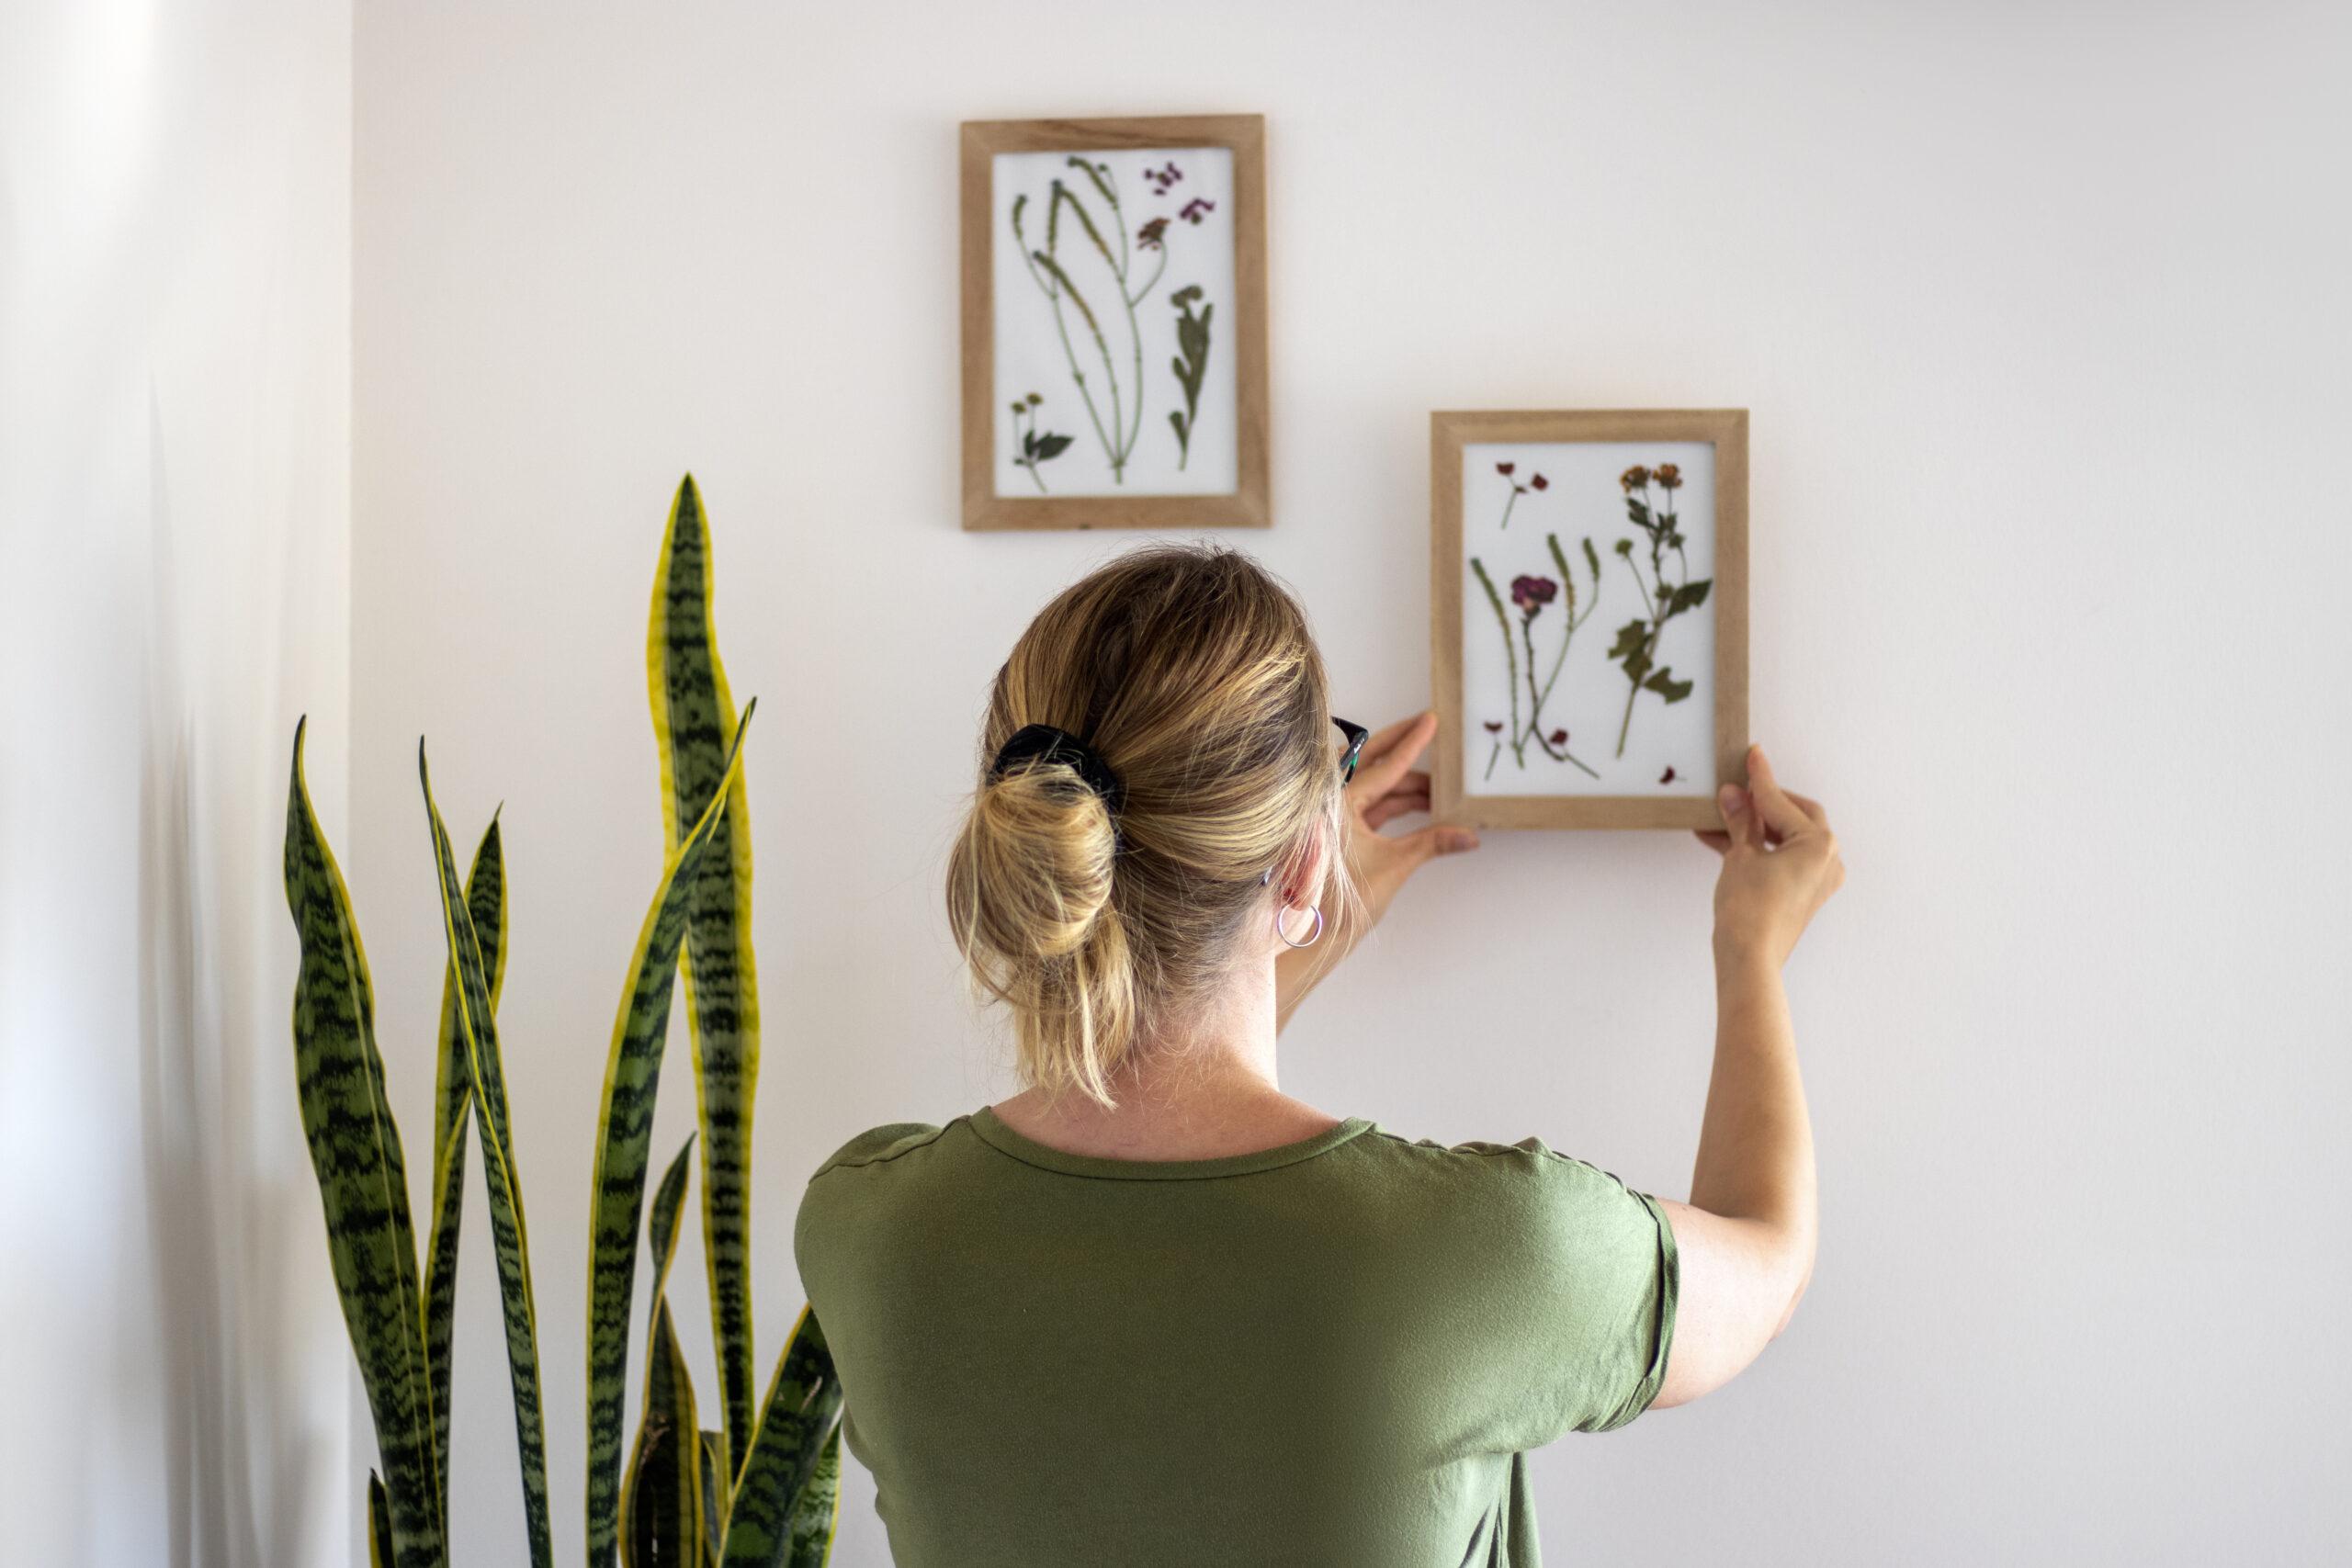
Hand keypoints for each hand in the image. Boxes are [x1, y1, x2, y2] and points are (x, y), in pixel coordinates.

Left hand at [1338, 712, 1478, 932]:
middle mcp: (1331, 802)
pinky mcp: (1340, 830)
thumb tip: (1471, 836)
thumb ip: (1432, 843)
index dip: (1411, 743)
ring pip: (1375, 786)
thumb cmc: (1342, 904)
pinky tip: (1425, 803)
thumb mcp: (1393, 867)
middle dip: (1402, 745)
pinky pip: (1372, 805)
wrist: (1315, 936)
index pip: (1382, 766)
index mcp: (1336, 803)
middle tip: (1428, 725)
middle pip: (1371, 763)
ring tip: (1442, 785)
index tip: (1430, 721)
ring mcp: (1334, 815)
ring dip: (1407, 785)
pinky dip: (1397, 803)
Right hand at [1696, 745, 1842, 968]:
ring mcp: (1817, 879)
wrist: (1748, 958)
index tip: (1752, 756)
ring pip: (1785, 838)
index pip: (1782, 802)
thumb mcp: (1741, 855)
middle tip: (1736, 791)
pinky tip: (1724, 841)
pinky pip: (1781, 859)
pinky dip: (1758, 849)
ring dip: (1755, 827)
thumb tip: (1733, 794)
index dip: (1760, 779)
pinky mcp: (1802, 894)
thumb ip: (1741, 820)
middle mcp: (1827, 860)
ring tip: (1721, 818)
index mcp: (1819, 844)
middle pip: (1793, 816)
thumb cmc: (1751, 910)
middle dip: (1762, 803)